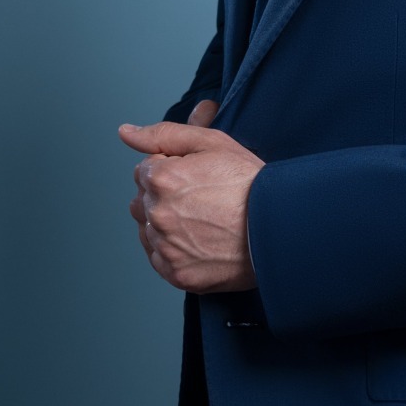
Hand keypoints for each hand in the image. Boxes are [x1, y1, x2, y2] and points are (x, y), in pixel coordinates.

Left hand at [118, 103, 264, 292]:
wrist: (279, 227)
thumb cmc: (250, 184)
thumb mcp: (212, 143)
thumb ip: (164, 134)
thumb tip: (126, 132)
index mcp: (161, 178)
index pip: (145, 170)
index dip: (171, 170)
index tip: (197, 178)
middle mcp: (158, 214)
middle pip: (142, 199)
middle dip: (164, 195)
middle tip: (202, 198)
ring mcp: (166, 247)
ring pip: (148, 229)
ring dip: (165, 223)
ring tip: (201, 219)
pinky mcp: (176, 273)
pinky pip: (158, 258)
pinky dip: (173, 250)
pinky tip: (199, 239)